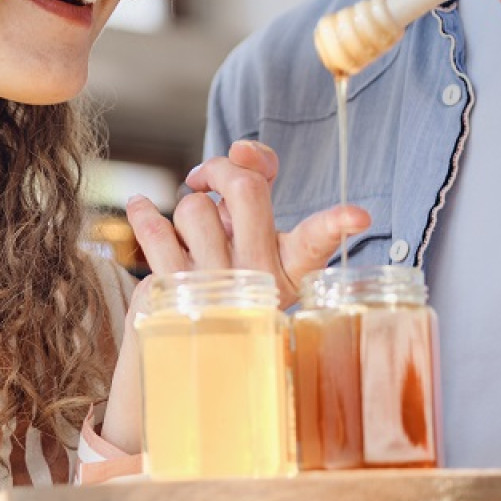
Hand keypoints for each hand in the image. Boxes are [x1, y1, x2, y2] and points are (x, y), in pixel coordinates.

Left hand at [101, 141, 366, 453]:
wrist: (193, 351)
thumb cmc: (230, 280)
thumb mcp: (256, 241)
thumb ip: (256, 188)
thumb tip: (243, 149)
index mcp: (287, 267)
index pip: (317, 240)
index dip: (338, 222)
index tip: (359, 215)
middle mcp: (255, 277)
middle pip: (245, 190)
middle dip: (221, 167)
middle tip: (210, 177)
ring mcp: (214, 285)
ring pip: (194, 209)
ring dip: (187, 207)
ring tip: (192, 231)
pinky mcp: (173, 290)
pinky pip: (153, 232)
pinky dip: (143, 211)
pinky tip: (141, 205)